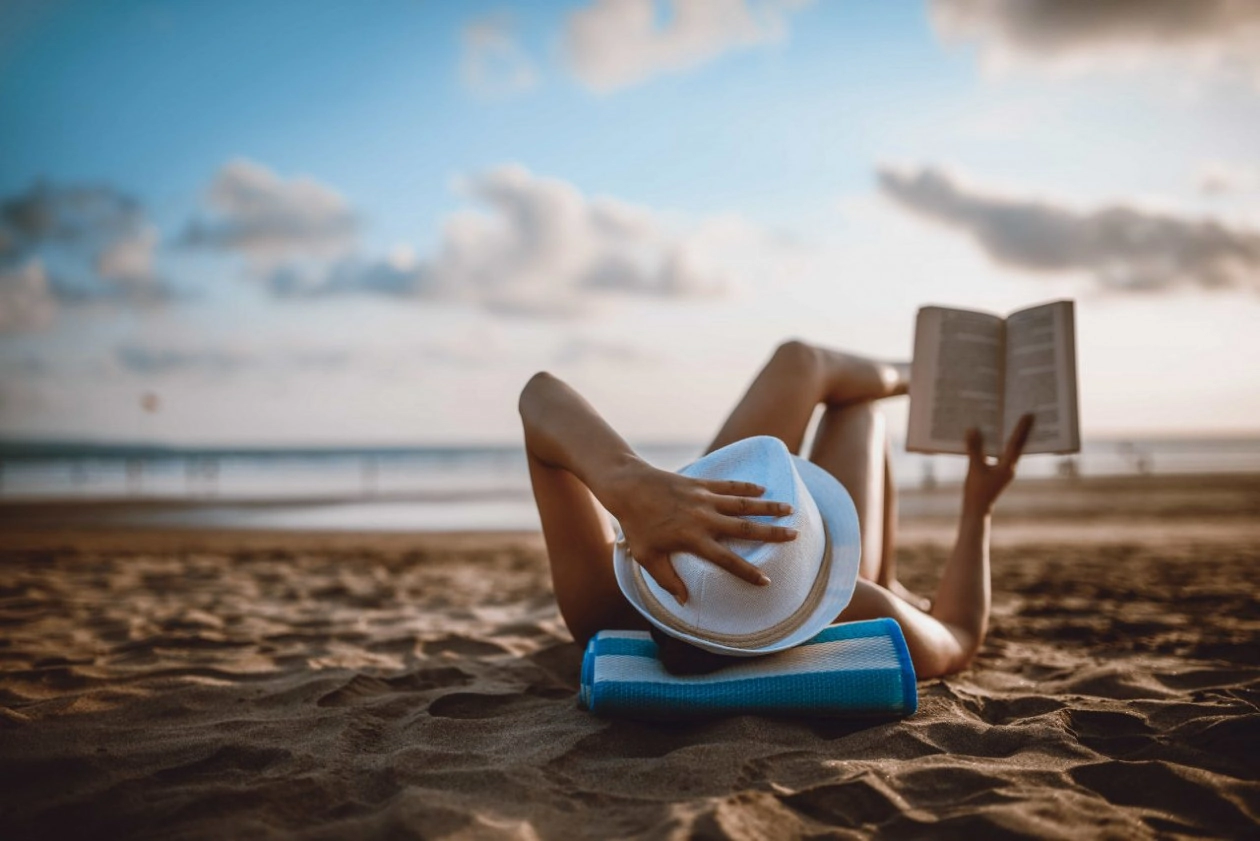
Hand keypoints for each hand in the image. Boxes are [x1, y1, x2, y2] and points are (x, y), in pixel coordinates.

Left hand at [603, 460, 796, 604]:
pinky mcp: (701, 483)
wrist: (628, 487)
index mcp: (693, 540)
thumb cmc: (636, 525)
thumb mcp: (647, 557)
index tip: (766, 580)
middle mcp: (704, 519)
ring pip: (743, 503)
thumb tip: (684, 601)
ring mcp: (704, 498)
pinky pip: (729, 485)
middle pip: (745, 528)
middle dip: (772, 533)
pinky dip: (747, 487)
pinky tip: (762, 489)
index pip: (727, 560)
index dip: (747, 572)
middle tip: (794, 536)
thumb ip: (667, 580)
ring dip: (768, 506)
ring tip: (790, 509)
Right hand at [963, 414, 1033, 515]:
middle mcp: (1009, 467)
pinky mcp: (997, 472)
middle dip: (1022, 430)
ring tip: (1015, 421)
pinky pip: (1002, 453)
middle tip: (1029, 414)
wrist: (976, 510)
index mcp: (1007, 467)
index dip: (1022, 428)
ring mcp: (1004, 470)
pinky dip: (1001, 444)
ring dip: (1013, 436)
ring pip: (1011, 449)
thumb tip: (973, 429)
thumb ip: (974, 448)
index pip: (1016, 444)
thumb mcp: (974, 468)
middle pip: (1018, 445)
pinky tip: (996, 437)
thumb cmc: (976, 491)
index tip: (1029, 415)